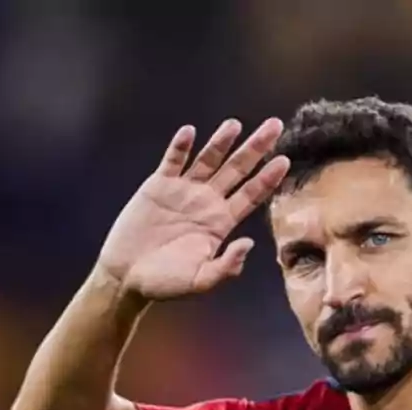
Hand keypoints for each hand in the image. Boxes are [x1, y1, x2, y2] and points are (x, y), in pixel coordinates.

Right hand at [96, 117, 290, 299]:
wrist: (127, 276)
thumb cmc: (165, 283)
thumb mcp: (200, 281)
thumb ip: (226, 267)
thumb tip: (249, 244)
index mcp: (221, 223)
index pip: (251, 195)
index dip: (267, 178)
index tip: (285, 160)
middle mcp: (207, 202)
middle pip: (237, 169)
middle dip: (256, 148)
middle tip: (275, 125)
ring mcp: (183, 191)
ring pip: (208, 160)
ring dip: (221, 141)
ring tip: (235, 124)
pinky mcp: (158, 186)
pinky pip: (172, 161)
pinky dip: (180, 147)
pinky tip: (189, 132)